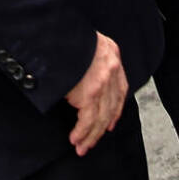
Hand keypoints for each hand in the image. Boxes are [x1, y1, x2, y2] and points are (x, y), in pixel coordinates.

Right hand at [64, 32, 126, 156]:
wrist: (58, 32)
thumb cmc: (66, 37)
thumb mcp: (87, 41)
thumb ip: (92, 58)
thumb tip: (84, 78)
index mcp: (113, 54)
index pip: (120, 88)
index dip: (116, 109)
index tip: (110, 123)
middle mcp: (112, 69)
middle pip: (111, 107)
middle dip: (101, 128)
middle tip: (92, 142)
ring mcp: (103, 83)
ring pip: (100, 117)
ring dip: (90, 136)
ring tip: (81, 147)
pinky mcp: (90, 93)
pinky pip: (88, 120)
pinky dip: (82, 132)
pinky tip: (76, 138)